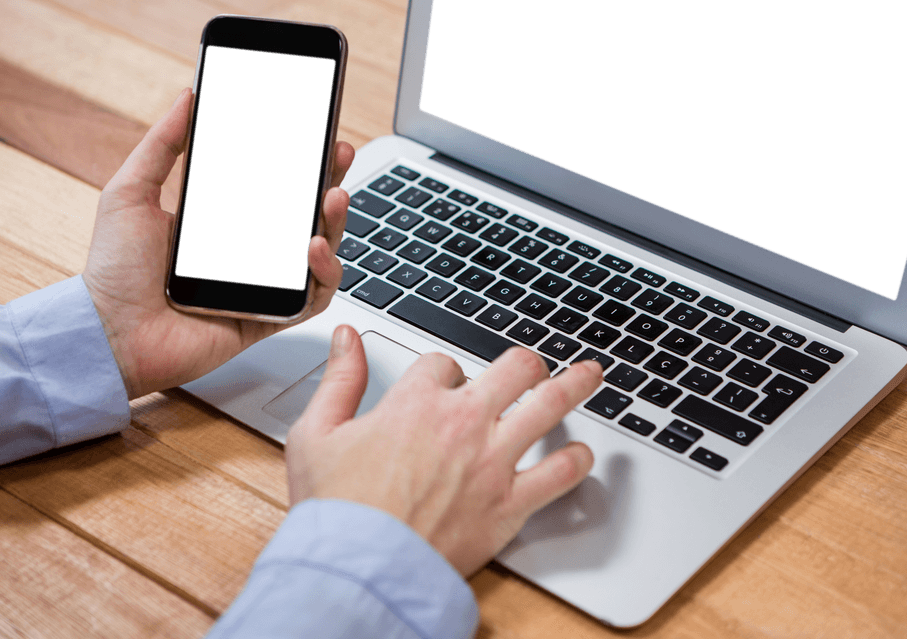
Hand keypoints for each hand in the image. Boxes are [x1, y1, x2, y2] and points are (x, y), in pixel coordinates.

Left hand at [83, 88, 354, 397]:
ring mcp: (262, 284)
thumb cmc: (113, 269)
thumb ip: (162, 144)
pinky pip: (312, 297)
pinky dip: (324, 273)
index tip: (316, 129)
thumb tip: (187, 95)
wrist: (109, 331)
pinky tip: (313, 248)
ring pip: (320, 251)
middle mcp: (249, 251)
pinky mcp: (268, 318)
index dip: (300, 159)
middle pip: (306, 212)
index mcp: (223, 220)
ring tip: (332, 197)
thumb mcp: (131, 191)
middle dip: (330, 180)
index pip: (274, 184)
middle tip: (339, 153)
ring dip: (334, 222)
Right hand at [285, 326, 601, 576]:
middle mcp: (463, 422)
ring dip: (574, 384)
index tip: (445, 384)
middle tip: (532, 367)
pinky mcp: (510, 504)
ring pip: (549, 404)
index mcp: (416, 402)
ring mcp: (492, 461)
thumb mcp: (317, 432)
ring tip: (590, 375)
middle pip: (514, 368)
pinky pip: (561, 473)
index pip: (444, 363)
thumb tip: (348, 338)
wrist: (361, 568)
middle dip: (525, 363)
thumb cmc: (337, 509)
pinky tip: (581, 454)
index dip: (445, 372)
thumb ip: (338, 379)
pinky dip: (576, 461)